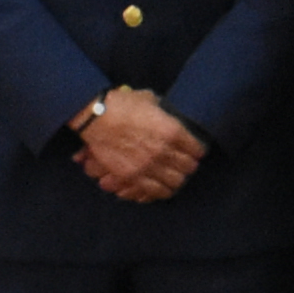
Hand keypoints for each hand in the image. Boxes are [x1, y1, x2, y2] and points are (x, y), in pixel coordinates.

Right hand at [76, 87, 208, 202]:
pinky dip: (161, 191)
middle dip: (189, 166)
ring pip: (175, 183)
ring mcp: (148, 166)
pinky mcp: (132, 177)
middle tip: (186, 164)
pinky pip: (155, 191)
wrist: (96, 117)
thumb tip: (168, 116)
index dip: (197, 150)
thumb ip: (163, 112)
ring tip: (174, 177)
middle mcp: (164, 151)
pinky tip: (162, 187)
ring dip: (177, 180)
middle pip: (188, 168)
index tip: (195, 151)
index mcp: (172, 131)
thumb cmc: (122, 104)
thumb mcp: (150, 100)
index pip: (197, 149)